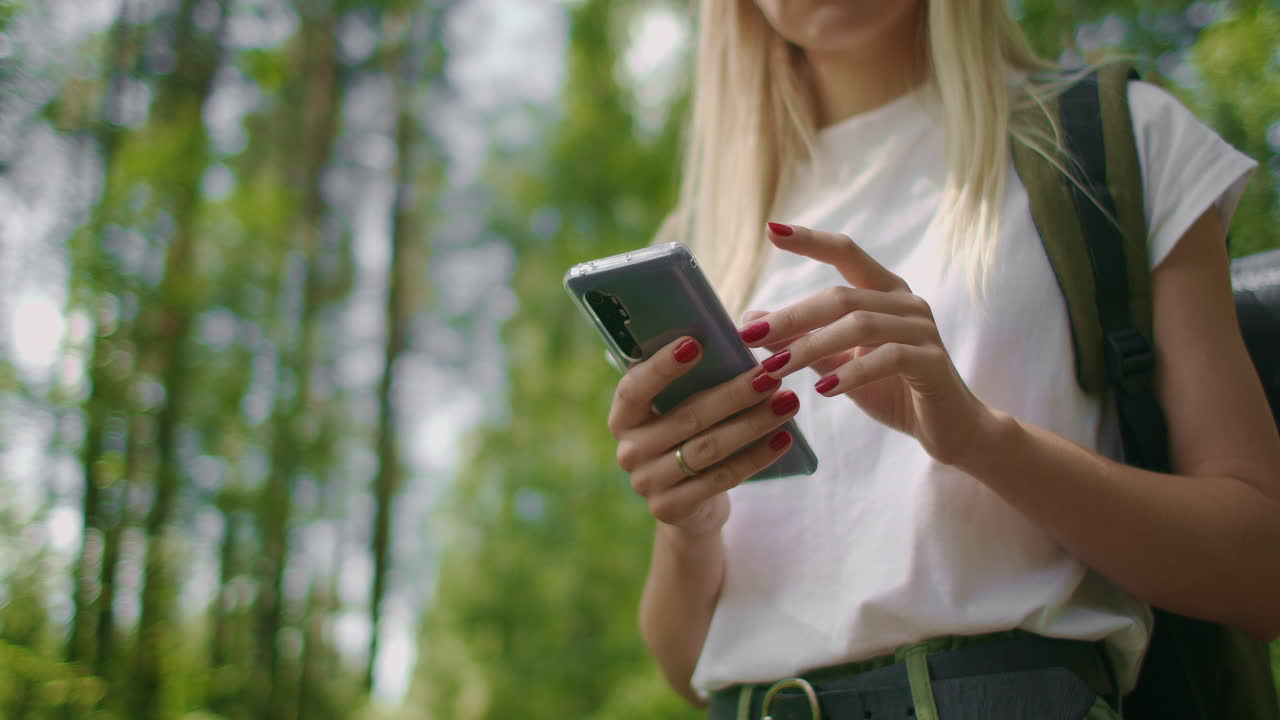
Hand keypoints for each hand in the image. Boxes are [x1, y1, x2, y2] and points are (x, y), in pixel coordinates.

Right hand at [607, 336, 799, 537]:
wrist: (689, 505)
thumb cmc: (689, 438)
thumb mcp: (681, 409)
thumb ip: (695, 378)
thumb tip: (737, 335)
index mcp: (623, 417)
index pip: (634, 389)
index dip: (662, 367)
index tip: (696, 343)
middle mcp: (629, 451)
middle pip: (687, 417)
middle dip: (734, 394)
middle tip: (771, 374)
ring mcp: (647, 483)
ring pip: (708, 448)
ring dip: (753, 423)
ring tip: (788, 402)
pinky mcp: (672, 508)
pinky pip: (721, 478)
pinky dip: (756, 457)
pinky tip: (783, 439)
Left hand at [737, 222, 993, 465]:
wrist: (949, 429)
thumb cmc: (890, 390)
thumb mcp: (838, 363)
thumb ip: (802, 340)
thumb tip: (751, 320)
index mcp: (885, 292)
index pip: (847, 253)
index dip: (811, 240)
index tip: (771, 230)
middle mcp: (906, 302)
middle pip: (841, 297)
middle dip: (791, 316)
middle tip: (749, 334)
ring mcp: (923, 330)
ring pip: (861, 325)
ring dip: (811, 346)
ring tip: (775, 368)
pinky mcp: (933, 362)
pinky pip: (888, 357)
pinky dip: (851, 372)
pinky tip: (822, 389)